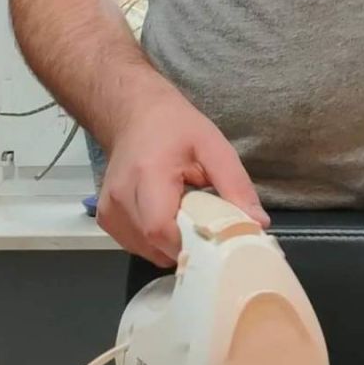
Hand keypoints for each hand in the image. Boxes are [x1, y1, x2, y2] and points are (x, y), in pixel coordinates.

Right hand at [97, 87, 268, 268]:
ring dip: (170, 245)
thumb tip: (258, 223)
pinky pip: (135, 244)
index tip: (216, 241)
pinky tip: (167, 218)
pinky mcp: (106, 217)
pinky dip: (155, 241)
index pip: (161, 229)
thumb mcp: (213, 147)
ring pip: (145, 250)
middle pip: (154, 244)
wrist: (134, 114)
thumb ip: (235, 185)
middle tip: (206, 230)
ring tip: (186, 218)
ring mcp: (108, 209)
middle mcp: (121, 196)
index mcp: (148, 174)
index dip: (190, 244)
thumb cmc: (175, 127)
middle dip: (186, 246)